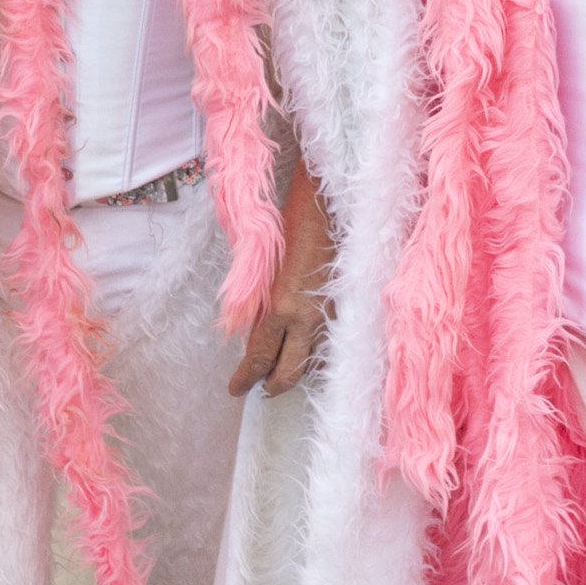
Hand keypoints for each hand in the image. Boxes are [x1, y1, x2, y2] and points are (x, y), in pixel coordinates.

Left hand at [227, 151, 334, 396]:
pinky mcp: (350, 306)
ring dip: (297, 364)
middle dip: (272, 385)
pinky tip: (308, 339)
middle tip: (259, 388)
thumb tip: (255, 328)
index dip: (245, 378)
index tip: (235, 388)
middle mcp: (309, 318)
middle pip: (290, 373)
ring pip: (314, 358)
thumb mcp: (268, 264)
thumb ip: (263, 302)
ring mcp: (334, 314)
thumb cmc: (294, 219)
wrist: (334, 196)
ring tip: (283, 365)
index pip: (259, 357)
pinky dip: (316, 345)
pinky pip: (330, 338)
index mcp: (283, 306)